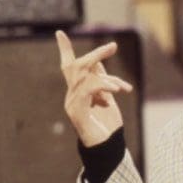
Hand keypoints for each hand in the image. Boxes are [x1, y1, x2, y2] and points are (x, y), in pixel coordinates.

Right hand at [56, 30, 132, 146]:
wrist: (107, 148)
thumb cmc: (108, 125)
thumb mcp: (107, 98)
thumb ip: (101, 81)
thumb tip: (99, 63)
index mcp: (78, 91)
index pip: (69, 66)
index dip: (64, 49)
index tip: (59, 33)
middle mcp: (71, 95)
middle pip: (77, 66)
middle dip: (96, 54)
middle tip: (113, 46)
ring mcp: (72, 104)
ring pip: (85, 76)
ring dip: (108, 77)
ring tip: (122, 88)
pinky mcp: (78, 112)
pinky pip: (88, 90)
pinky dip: (103, 86)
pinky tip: (116, 90)